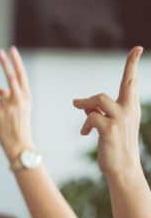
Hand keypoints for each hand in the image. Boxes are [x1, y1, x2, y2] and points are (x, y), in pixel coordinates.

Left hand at [0, 46, 35, 160]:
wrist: (19, 145)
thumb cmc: (20, 126)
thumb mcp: (19, 109)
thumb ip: (10, 97)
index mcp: (27, 97)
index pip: (21, 75)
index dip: (15, 62)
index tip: (11, 50)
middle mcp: (19, 99)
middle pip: (11, 76)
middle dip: (5, 63)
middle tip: (0, 51)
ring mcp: (7, 105)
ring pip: (0, 97)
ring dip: (2, 105)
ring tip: (9, 117)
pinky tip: (3, 122)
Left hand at [73, 46, 143, 177]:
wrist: (122, 169)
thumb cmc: (114, 147)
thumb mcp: (108, 126)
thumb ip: (99, 112)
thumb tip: (83, 105)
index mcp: (130, 108)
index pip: (131, 83)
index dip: (132, 65)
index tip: (137, 48)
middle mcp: (129, 110)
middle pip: (126, 82)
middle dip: (131, 65)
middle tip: (138, 49)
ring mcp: (121, 119)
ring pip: (99, 99)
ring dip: (86, 104)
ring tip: (79, 108)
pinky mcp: (110, 129)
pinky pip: (90, 117)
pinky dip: (84, 124)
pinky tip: (84, 133)